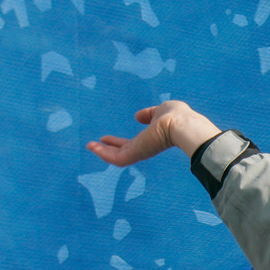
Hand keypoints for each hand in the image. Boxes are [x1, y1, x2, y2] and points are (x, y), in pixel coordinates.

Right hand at [87, 101, 220, 165]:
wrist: (180, 124)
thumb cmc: (176, 116)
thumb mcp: (160, 111)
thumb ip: (149, 114)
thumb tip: (138, 116)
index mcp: (152, 137)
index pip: (133, 142)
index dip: (119, 141)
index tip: (107, 138)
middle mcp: (146, 147)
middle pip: (124, 150)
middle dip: (109, 148)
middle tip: (94, 145)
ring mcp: (141, 151)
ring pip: (118, 156)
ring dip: (102, 152)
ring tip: (89, 146)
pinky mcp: (136, 154)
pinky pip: (117, 158)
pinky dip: (103, 153)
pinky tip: (92, 147)